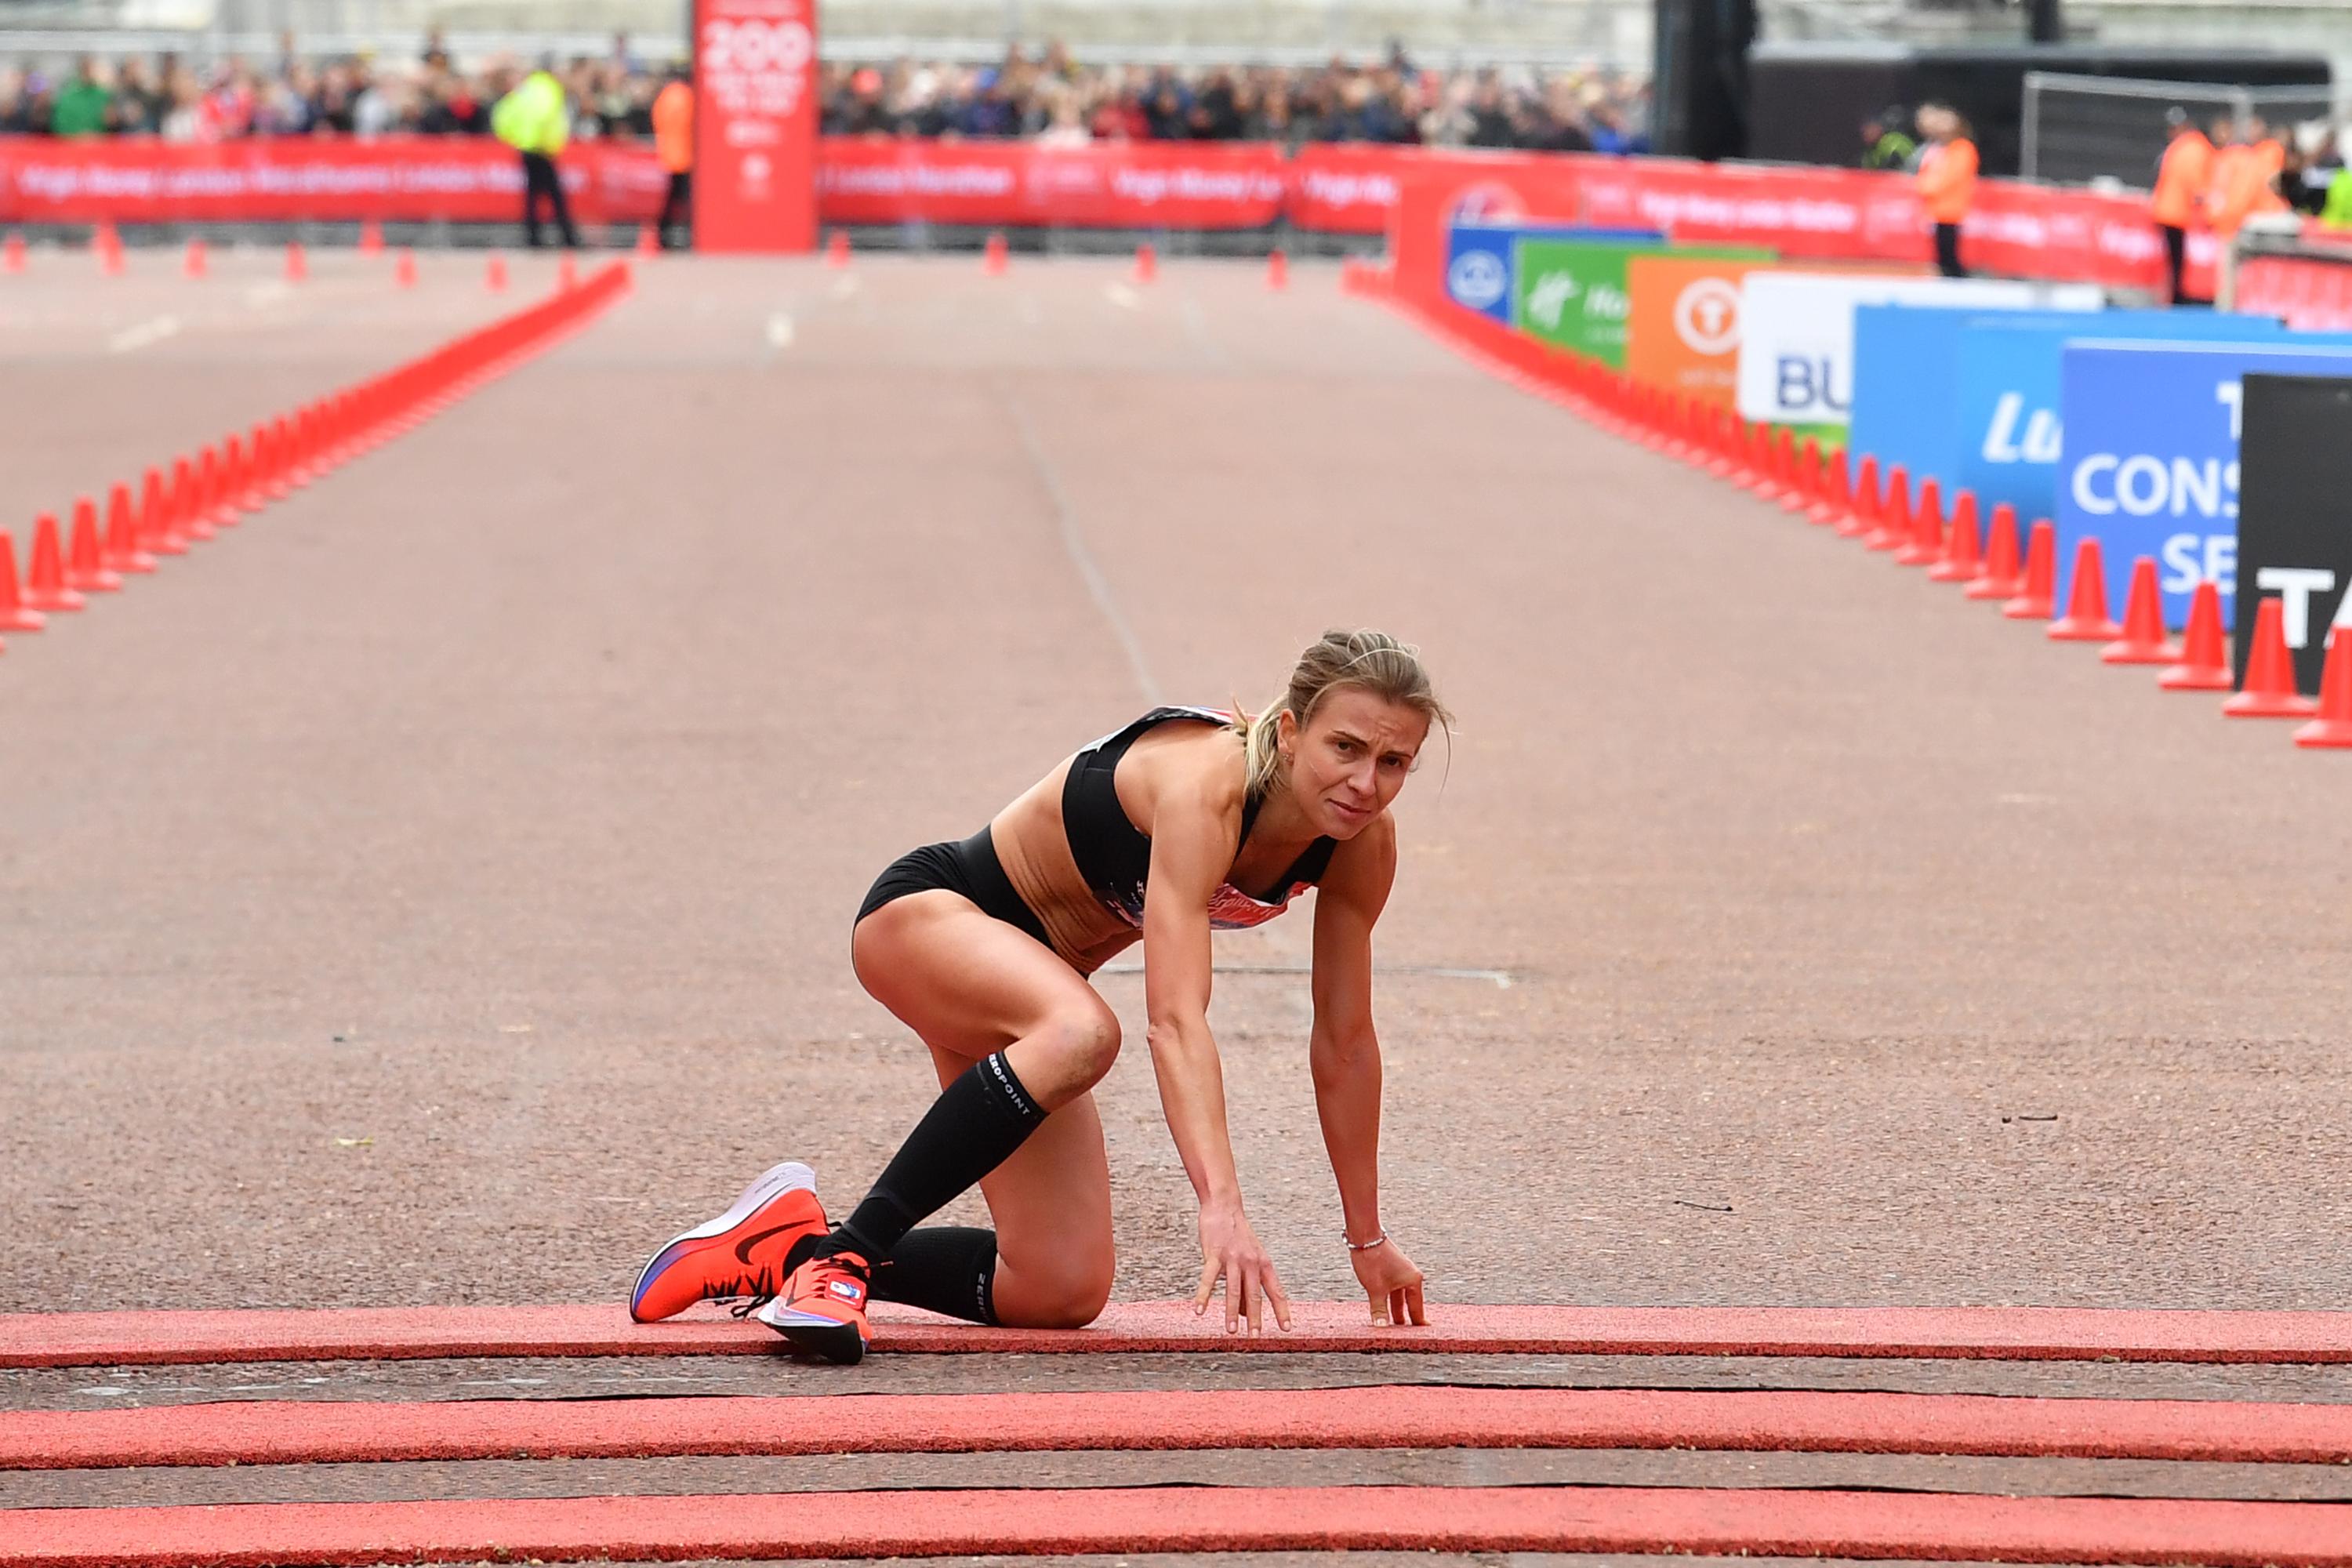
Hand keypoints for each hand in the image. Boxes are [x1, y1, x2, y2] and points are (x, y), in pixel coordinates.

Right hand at [1193, 1199, 1292, 1333]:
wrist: (1224, 1206)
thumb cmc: (1237, 1235)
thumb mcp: (1250, 1257)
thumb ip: (1248, 1284)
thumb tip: (1244, 1314)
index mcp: (1263, 1263)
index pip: (1276, 1291)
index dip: (1282, 1310)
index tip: (1286, 1329)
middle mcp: (1251, 1262)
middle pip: (1255, 1294)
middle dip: (1256, 1318)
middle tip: (1256, 1337)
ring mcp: (1233, 1258)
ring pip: (1233, 1289)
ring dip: (1231, 1312)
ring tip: (1231, 1331)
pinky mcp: (1214, 1254)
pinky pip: (1208, 1279)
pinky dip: (1203, 1296)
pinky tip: (1199, 1310)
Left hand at [1349, 1235, 1425, 1325]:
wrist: (1365, 1236)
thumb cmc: (1373, 1260)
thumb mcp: (1375, 1289)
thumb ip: (1379, 1310)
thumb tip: (1381, 1328)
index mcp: (1413, 1281)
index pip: (1417, 1308)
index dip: (1417, 1322)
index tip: (1421, 1335)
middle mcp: (1411, 1276)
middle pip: (1409, 1303)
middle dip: (1405, 1318)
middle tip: (1403, 1334)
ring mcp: (1401, 1272)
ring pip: (1399, 1296)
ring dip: (1394, 1309)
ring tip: (1392, 1324)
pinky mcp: (1392, 1269)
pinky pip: (1393, 1289)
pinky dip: (1389, 1299)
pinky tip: (1383, 1307)